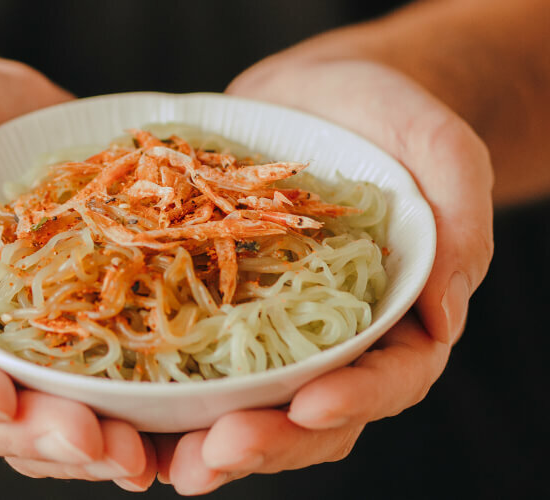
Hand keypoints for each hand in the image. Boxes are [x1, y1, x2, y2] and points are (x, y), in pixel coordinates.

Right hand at [0, 56, 154, 490]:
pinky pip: (97, 383)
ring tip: (135, 453)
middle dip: (37, 433)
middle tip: (91, 441)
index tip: (0, 397)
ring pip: (43, 416)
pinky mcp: (75, 326)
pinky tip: (164, 430)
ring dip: (89, 444)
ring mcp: (20, 343)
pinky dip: (128, 413)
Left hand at [156, 58, 493, 494]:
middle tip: (217, 452)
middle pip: (313, 413)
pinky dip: (172, 394)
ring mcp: (272, 327)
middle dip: (269, 440)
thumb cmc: (387, 117)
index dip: (356, 399)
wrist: (314, 96)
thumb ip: (458, 222)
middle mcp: (333, 337)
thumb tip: (445, 318)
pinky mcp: (221, 305)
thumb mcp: (437, 149)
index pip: (390, 377)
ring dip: (212, 440)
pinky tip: (136, 415)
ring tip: (174, 462)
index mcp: (396, 315)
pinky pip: (198, 359)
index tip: (311, 405)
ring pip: (252, 404)